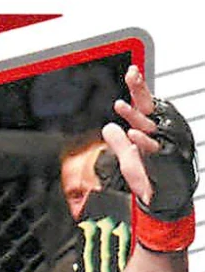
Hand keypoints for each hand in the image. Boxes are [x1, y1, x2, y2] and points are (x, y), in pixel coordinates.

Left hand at [101, 66, 158, 204]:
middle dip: (140, 90)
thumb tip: (108, 128)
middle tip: (132, 75)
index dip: (138, 89)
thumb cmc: (148, 178)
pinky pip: (152, 147)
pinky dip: (142, 140)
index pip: (144, 105)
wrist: (160, 199)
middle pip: (148, 108)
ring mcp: (161, 145)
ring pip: (149, 125)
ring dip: (134, 115)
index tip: (132, 71)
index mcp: (151, 130)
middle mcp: (158, 133)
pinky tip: (131, 133)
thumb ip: (118, 142)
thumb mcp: (127, 157)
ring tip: (120, 106)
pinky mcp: (163, 158)